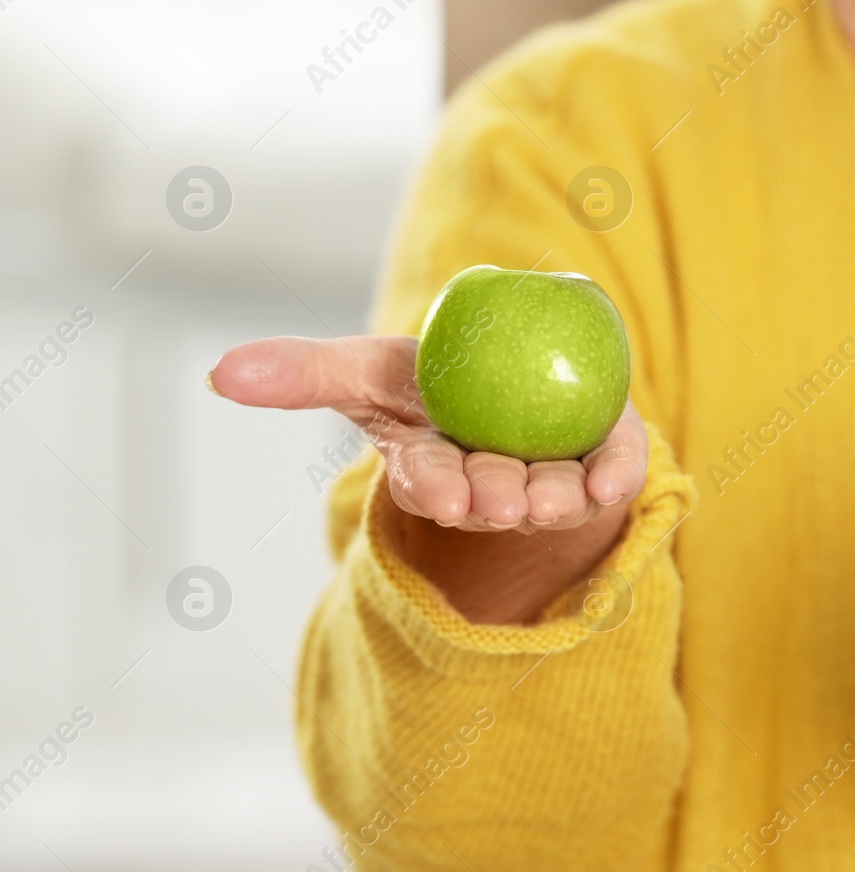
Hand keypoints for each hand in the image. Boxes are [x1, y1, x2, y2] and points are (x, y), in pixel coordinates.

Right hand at [208, 336, 647, 621]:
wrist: (527, 386)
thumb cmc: (439, 386)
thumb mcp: (371, 372)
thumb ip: (305, 372)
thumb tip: (219, 373)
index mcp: (438, 470)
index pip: (429, 481)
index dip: (433, 486)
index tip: (441, 489)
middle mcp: (495, 488)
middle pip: (492, 497)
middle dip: (493, 498)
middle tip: (498, 493)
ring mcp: (553, 483)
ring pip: (553, 497)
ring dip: (553, 499)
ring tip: (552, 495)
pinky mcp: (605, 468)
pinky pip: (616, 476)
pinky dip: (617, 477)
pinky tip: (616, 479)